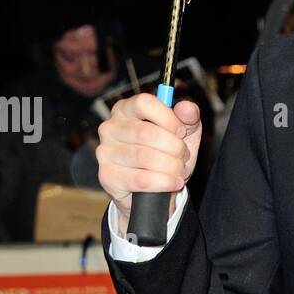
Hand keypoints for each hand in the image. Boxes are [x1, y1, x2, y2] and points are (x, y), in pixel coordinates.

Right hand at [96, 95, 201, 237]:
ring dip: (171, 166)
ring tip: (179, 170)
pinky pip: (141, 180)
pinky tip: (174, 182)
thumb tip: (186, 107)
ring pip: (146, 157)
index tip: (182, 132)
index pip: (144, 103)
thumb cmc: (166, 153)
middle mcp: (110, 128)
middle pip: (147, 133)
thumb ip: (188, 117)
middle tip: (183, 156)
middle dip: (175, 148)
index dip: (168, 118)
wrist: (154, 190)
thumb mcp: (183, 133)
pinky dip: (164, 182)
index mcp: (125, 109)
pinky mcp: (107, 176)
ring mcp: (105, 152)